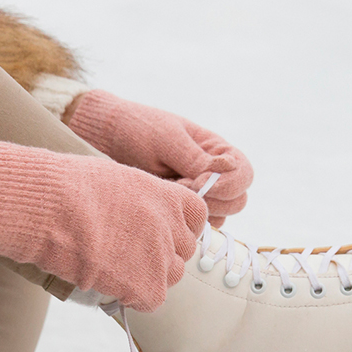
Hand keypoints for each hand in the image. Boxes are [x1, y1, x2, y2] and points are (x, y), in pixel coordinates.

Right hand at [0, 141, 206, 311]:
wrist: (50, 208)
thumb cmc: (69, 187)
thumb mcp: (117, 181)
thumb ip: (141, 201)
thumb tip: (138, 216)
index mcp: (169, 196)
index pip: (197, 218)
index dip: (180, 228)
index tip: (162, 234)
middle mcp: (173, 227)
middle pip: (183, 252)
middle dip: (161, 255)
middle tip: (129, 254)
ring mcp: (163, 258)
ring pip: (171, 278)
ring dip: (148, 277)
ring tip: (114, 268)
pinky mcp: (148, 287)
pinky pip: (151, 301)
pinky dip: (132, 298)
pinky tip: (108, 283)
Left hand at [66, 90, 252, 226]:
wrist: (107, 138)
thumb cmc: (138, 129)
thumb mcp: (167, 139)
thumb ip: (195, 158)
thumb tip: (224, 170)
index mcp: (216, 150)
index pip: (244, 174)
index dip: (230, 184)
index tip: (201, 183)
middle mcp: (214, 173)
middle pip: (237, 200)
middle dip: (214, 200)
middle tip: (181, 187)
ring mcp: (199, 193)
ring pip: (219, 216)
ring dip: (198, 210)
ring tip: (169, 190)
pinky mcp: (182, 207)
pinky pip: (197, 223)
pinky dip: (184, 217)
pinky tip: (164, 201)